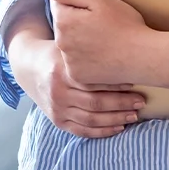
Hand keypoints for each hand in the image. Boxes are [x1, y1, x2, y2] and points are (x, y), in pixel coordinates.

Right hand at [9, 31, 143, 138]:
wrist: (28, 67)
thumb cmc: (55, 52)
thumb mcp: (65, 45)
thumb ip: (85, 44)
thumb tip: (119, 38)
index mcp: (60, 71)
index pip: (92, 81)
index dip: (115, 84)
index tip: (134, 82)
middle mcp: (58, 92)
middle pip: (95, 103)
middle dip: (121, 104)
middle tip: (140, 101)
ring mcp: (57, 109)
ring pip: (91, 119)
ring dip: (116, 119)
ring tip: (134, 114)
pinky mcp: (58, 121)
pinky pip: (83, 131)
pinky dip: (103, 131)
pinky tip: (119, 126)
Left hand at [45, 0, 153, 87]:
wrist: (144, 57)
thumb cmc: (126, 25)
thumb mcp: (99, 0)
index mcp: (64, 20)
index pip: (59, 6)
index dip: (78, 6)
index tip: (94, 12)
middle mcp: (61, 42)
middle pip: (63, 26)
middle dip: (76, 23)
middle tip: (102, 27)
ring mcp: (69, 62)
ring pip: (69, 45)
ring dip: (80, 42)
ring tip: (104, 43)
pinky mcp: (78, 76)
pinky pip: (76, 63)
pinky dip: (86, 60)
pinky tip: (102, 57)